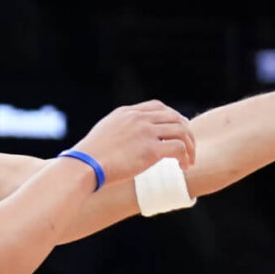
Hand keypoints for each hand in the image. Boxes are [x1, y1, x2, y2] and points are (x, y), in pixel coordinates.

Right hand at [73, 100, 195, 185]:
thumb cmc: (89, 157)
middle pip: (174, 117)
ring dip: (190, 146)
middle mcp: (138, 118)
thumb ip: (119, 131)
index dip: (172, 116)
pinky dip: (185, 157)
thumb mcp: (103, 133)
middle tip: (189, 147)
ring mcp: (146, 132)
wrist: (84, 165)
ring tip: (189, 160)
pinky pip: (179, 148)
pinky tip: (182, 167)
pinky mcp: (151, 150)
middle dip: (186, 132)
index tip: (178, 128)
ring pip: (181, 131)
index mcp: (126, 113)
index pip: (158, 106)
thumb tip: (127, 142)